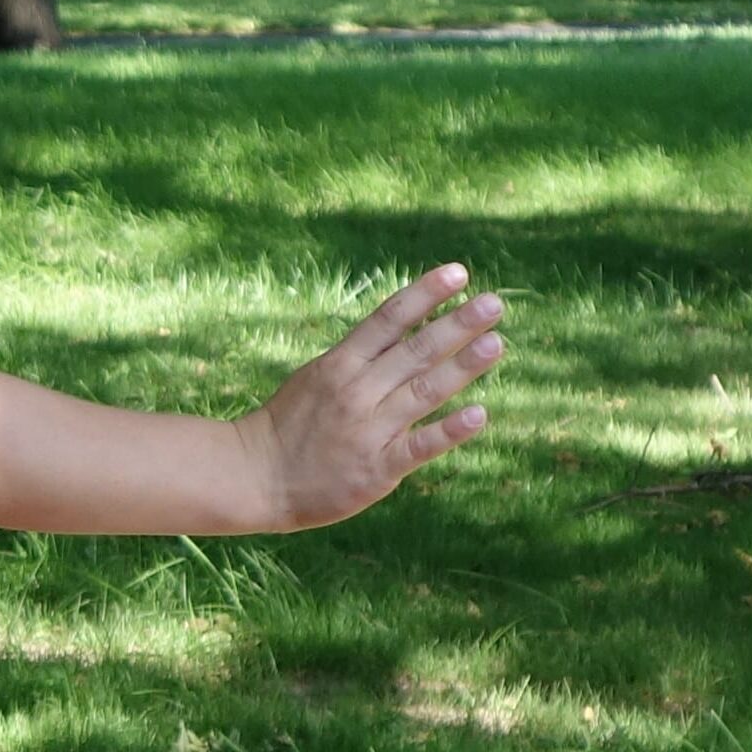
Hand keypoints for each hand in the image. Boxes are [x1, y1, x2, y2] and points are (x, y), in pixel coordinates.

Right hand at [238, 265, 503, 529]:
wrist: (254, 478)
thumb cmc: (291, 425)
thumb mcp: (317, 377)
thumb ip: (361, 358)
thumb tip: (409, 329)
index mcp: (340, 364)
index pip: (389, 319)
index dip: (425, 294)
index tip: (459, 273)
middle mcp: (356, 391)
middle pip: (414, 351)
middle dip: (457, 325)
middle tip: (494, 304)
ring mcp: (368, 429)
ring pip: (423, 391)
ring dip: (462, 366)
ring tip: (496, 344)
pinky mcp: (376, 469)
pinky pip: (419, 446)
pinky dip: (449, 431)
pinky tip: (479, 415)